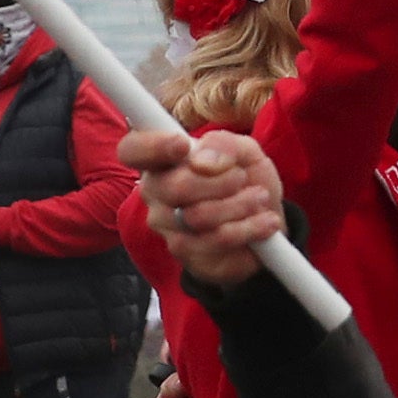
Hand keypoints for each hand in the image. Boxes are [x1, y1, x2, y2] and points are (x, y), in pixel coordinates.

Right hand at [121, 125, 288, 289]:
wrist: (265, 218)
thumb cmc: (246, 179)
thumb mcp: (244, 151)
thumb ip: (224, 145)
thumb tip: (202, 160)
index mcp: (162, 159)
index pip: (132, 150)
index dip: (151, 145)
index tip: (183, 145)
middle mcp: (155, 192)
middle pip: (173, 187)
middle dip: (221, 181)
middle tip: (242, 178)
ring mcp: (166, 225)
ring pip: (198, 216)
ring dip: (240, 204)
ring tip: (259, 198)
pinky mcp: (185, 252)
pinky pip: (216, 239)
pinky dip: (249, 227)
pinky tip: (264, 221)